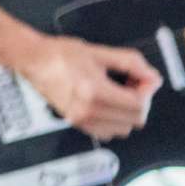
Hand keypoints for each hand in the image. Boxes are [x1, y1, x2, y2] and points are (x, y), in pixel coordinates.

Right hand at [17, 34, 158, 141]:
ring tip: (119, 93)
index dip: (148, 90)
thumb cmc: (59, 54)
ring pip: (124, 128)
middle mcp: (87, 110)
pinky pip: (108, 132)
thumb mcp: (99, 52)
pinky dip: (115, 121)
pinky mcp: (77, 123)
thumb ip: (131, 63)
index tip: (146, 79)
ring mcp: (81, 119)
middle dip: (140, 100)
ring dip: (128, 112)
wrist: (33, 60)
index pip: (138, 104)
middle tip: (133, 83)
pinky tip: (109, 103)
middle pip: (135, 119)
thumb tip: (152, 76)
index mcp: (94, 92)